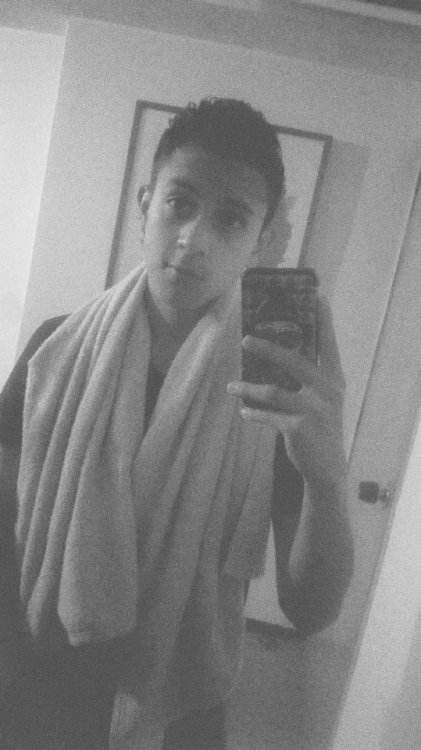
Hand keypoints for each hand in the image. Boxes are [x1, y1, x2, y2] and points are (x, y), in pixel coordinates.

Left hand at [227, 297, 346, 490]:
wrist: (327, 467)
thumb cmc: (321, 426)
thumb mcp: (324, 399)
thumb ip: (309, 377)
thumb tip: (277, 353)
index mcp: (333, 379)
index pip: (328, 344)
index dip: (324, 321)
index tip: (317, 296)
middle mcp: (326, 390)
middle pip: (294, 361)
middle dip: (268, 348)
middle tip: (245, 339)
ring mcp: (313, 410)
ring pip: (273, 391)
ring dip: (248, 388)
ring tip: (230, 387)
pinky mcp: (298, 428)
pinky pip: (268, 415)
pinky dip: (253, 413)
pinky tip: (244, 412)